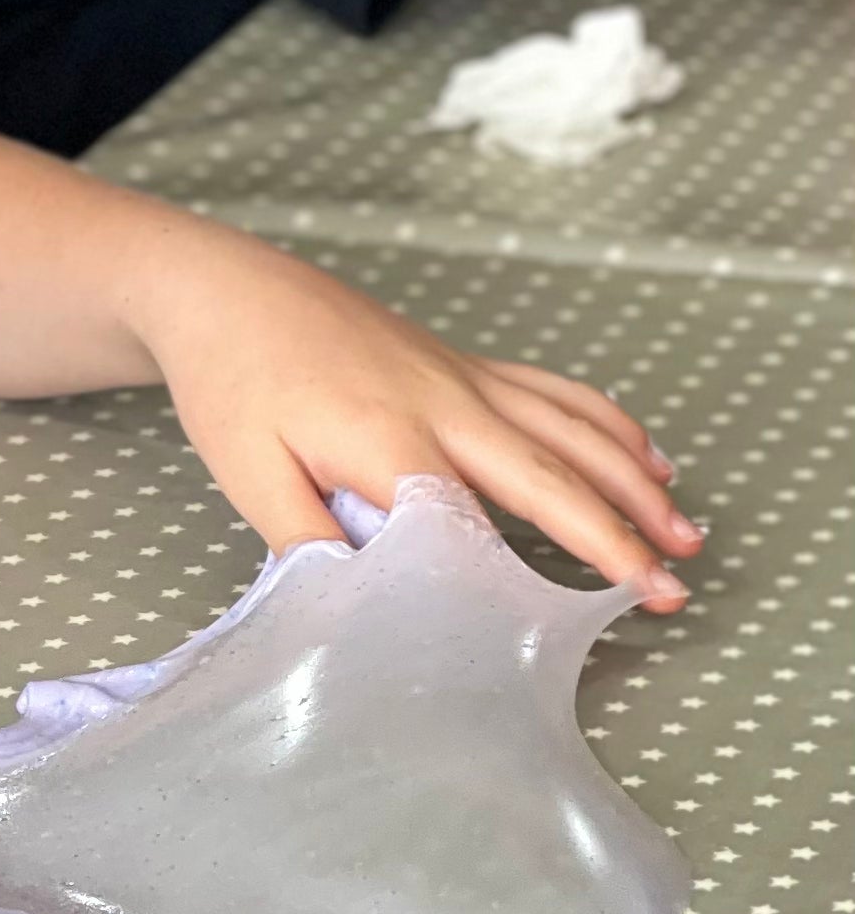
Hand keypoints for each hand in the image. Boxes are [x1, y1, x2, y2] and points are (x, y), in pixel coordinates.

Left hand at [136, 233, 699, 607]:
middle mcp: (446, 405)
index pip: (474, 524)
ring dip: (634, 484)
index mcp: (389, 440)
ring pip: (571, 431)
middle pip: (550, 475)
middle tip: (667, 590)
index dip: (528, 577)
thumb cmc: (233, 382)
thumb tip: (356, 601)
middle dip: (618, 536)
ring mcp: (463, 379)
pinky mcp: (464, 364)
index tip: (574, 623)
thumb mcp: (248, 474)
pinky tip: (645, 456)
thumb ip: (306, 540)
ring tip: (685, 535)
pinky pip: (555, 393)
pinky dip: (608, 425)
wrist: (228, 290)